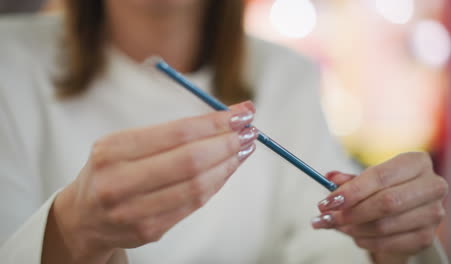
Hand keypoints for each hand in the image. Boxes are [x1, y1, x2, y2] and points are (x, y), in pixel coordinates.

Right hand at [43, 101, 257, 262]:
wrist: (84, 217)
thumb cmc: (111, 170)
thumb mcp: (124, 143)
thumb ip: (170, 133)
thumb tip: (226, 118)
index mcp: (112, 151)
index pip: (177, 132)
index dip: (215, 122)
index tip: (242, 112)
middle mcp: (119, 182)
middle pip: (190, 160)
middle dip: (227, 143)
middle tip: (250, 130)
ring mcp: (134, 211)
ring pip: (197, 185)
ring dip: (228, 165)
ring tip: (244, 148)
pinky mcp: (149, 230)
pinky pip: (193, 204)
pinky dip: (216, 183)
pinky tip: (227, 169)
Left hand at [312, 153, 447, 262]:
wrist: (409, 208)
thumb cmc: (387, 187)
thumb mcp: (369, 178)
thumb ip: (349, 179)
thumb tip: (329, 177)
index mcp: (416, 162)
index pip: (380, 176)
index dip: (352, 191)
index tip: (328, 201)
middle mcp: (432, 186)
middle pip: (386, 203)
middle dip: (351, 212)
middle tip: (327, 217)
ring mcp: (433, 213)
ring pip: (386, 225)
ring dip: (354, 228)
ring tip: (336, 225)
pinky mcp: (427, 237)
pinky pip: (390, 243)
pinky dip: (366, 241)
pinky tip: (354, 235)